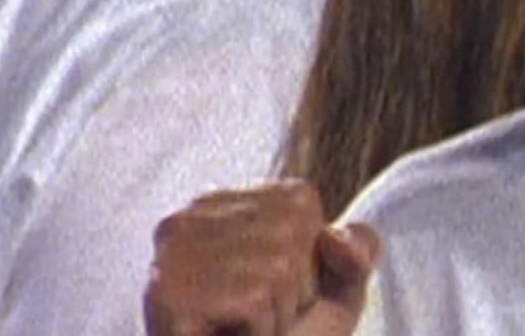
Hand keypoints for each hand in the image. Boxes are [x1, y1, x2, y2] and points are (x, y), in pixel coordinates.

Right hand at [144, 180, 381, 335]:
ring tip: (241, 332)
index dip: (307, 261)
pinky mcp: (167, 298)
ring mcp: (172, 257)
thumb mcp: (335, 293)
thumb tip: (332, 238)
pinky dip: (260, 332)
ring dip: (275, 317)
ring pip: (275, 270)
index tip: (271, 291)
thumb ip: (357, 252)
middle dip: (291, 291)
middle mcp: (186, 219)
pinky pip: (255, 301)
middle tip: (253, 319)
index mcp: (221, 205)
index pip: (299, 203)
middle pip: (290, 236)